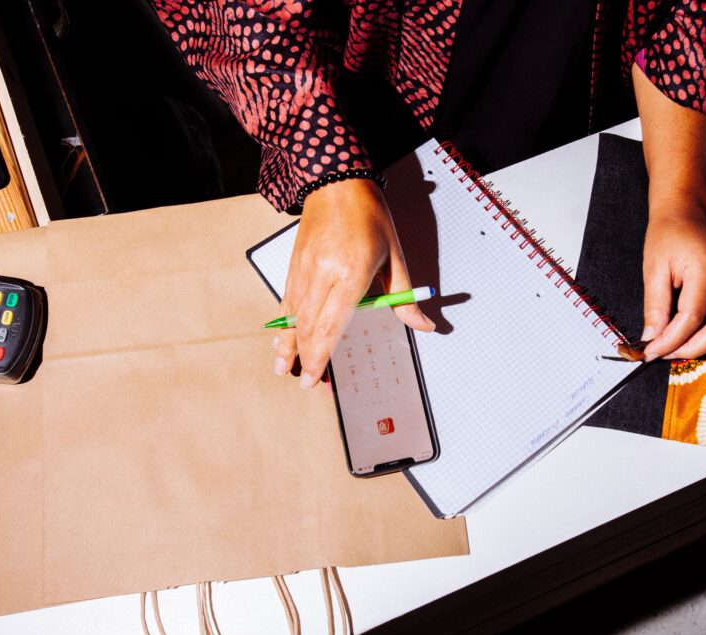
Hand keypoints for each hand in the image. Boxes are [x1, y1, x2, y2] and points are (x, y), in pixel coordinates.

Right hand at [273, 178, 434, 387]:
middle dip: (306, 357)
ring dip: (288, 344)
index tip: (318, 375)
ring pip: (293, 315)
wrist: (336, 182)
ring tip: (283, 368)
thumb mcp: (394, 255)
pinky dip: (284, 322)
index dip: (322, 354)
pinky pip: (287, 300)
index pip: (332, 323)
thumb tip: (423, 325)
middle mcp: (323, 273)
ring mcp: (304, 268)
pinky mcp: (294, 264)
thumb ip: (404, 296)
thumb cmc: (368, 216)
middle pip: (309, 325)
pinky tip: (281, 338)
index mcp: (351, 272)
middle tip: (307, 382)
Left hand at [640, 208, 705, 360]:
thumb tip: (652, 340)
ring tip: (675, 347)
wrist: (684, 212)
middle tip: (666, 354)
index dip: (671, 340)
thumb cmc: (666, 235)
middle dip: (695, 347)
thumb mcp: (653, 269)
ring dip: (705, 343)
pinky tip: (687, 335)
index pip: (692, 317)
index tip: (650, 352)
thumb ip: (655, 306)